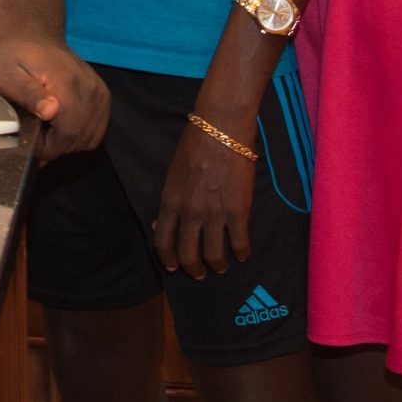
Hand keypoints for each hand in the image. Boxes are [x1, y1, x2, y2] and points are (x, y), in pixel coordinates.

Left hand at [0, 38, 108, 160]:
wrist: (35, 39)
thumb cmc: (16, 60)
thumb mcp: (8, 76)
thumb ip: (28, 95)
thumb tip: (50, 112)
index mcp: (66, 86)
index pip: (67, 135)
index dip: (47, 147)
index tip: (31, 138)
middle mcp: (89, 90)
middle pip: (79, 139)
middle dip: (56, 145)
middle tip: (37, 133)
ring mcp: (99, 93)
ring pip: (90, 138)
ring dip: (69, 141)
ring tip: (49, 128)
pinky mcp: (103, 95)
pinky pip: (98, 129)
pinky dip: (81, 134)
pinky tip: (63, 124)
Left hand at [153, 119, 255, 277]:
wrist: (221, 129)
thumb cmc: (195, 145)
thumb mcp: (173, 173)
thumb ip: (170, 201)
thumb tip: (160, 223)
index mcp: (170, 201)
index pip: (163, 241)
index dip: (167, 259)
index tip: (172, 267)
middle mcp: (189, 212)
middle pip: (188, 254)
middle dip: (193, 268)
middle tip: (199, 273)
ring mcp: (214, 214)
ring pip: (213, 254)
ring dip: (217, 265)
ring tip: (221, 267)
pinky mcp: (238, 212)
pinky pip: (239, 242)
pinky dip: (241, 253)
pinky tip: (242, 255)